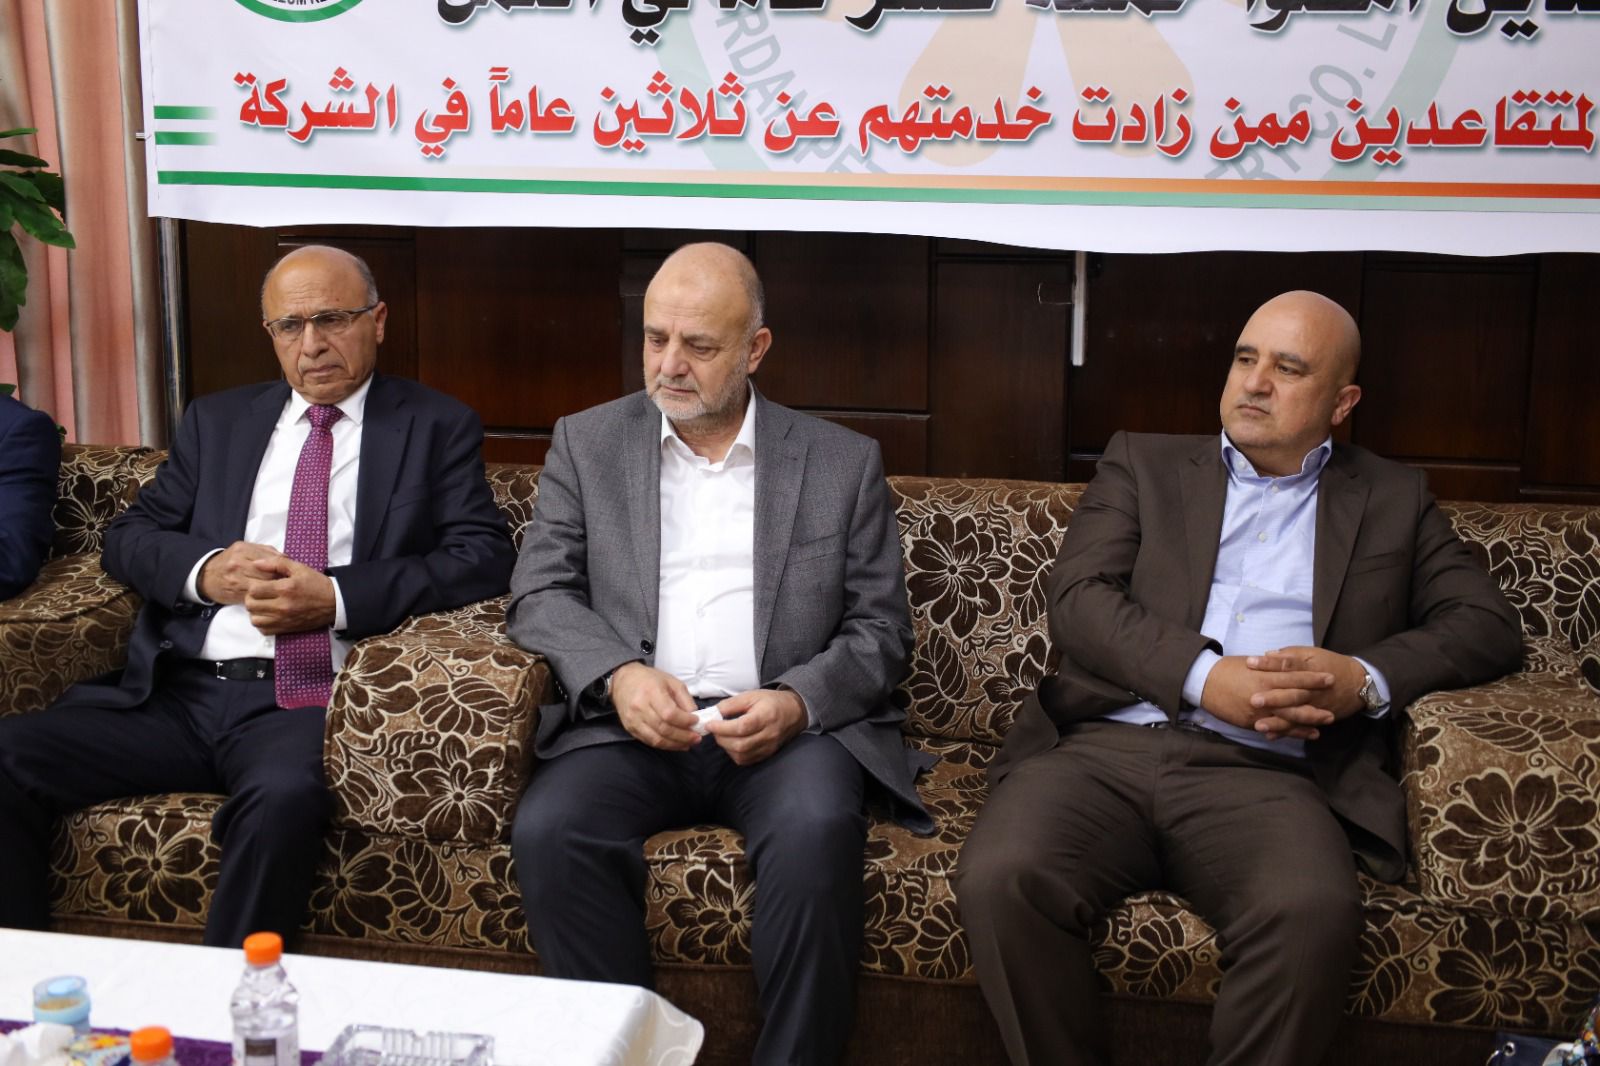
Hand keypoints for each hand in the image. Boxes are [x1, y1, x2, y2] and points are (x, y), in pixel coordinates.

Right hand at [198, 542, 282, 604]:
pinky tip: (271, 597)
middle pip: (268, 574)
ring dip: (275, 590)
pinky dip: (266, 598)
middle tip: (290, 584)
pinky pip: (256, 597)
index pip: (271, 559)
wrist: (205, 576)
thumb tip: (287, 558)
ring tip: (282, 591)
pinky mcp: (236, 594)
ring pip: (263, 587)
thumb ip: (266, 551)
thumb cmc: (230, 561)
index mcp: (243, 550)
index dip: (283, 567)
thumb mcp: (245, 549)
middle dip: (281, 580)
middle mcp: (238, 564)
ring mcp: (236, 580)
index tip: (291, 573)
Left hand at [243, 556, 336, 634]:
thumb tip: (256, 564)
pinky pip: (264, 630)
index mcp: (285, 588)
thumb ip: (277, 563)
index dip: (253, 586)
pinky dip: (262, 623)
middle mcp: (282, 606)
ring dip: (255, 612)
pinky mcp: (286, 629)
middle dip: (252, 598)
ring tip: (263, 606)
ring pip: (254, 619)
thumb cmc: (316, 583)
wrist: (334, 602)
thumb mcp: (299, 568)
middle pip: (251, 605)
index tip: (260, 584)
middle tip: (260, 595)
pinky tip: (268, 615)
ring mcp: (283, 619)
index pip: (254, 590)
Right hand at [611, 662, 701, 750]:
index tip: (696, 721)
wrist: (623, 681)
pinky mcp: (630, 728)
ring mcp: (633, 720)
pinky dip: (664, 745)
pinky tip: (675, 744)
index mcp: (651, 692)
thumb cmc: (649, 679)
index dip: (684, 721)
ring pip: (656, 739)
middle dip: (683, 736)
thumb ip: (685, 699)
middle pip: (664, 728)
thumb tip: (695, 716)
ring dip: (675, 744)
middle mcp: (640, 707)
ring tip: (688, 744)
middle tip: (696, 738)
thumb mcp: (672, 682)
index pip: (669, 713)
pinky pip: (649, 741)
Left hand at [702, 688, 807, 766]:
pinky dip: (735, 753)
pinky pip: (746, 760)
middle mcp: (769, 734)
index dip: (723, 728)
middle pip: (740, 744)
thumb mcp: (751, 696)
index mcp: (765, 716)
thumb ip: (732, 704)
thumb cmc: (771, 702)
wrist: (793, 712)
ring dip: (727, 747)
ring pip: (742, 755)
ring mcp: (769, 747)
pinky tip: (732, 743)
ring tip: (723, 736)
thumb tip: (714, 712)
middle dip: (721, 738)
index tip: (711, 724)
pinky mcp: (767, 754)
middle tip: (714, 730)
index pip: (741, 727)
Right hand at [1200, 654, 1336, 740]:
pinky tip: (1308, 734)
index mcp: (1265, 675)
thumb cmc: (1226, 669)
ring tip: (1327, 720)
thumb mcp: (1250, 664)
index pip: (1295, 676)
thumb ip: (1269, 668)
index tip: (1329, 678)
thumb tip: (1284, 666)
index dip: (1313, 678)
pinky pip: (1277, 728)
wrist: (1204, 682)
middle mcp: (1265, 693)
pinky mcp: (1253, 721)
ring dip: (1310, 719)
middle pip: (1297, 698)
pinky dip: (1294, 732)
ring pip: (1290, 716)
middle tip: (1335, 702)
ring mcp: (1260, 709)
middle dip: (1317, 700)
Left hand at [1249, 646, 1367, 737]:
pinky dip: (1287, 732)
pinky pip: (1301, 726)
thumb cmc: (1330, 664)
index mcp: (1308, 668)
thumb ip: (1290, 654)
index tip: (1249, 663)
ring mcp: (1315, 705)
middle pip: (1291, 692)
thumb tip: (1268, 653)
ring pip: (1295, 714)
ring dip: (1277, 721)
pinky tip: (1270, 735)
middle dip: (1273, 698)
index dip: (1269, 664)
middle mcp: (1311, 688)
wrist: (1357, 683)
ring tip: (1258, 725)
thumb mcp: (1312, 654)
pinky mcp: (1318, 717)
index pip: (1287, 664)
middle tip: (1253, 700)